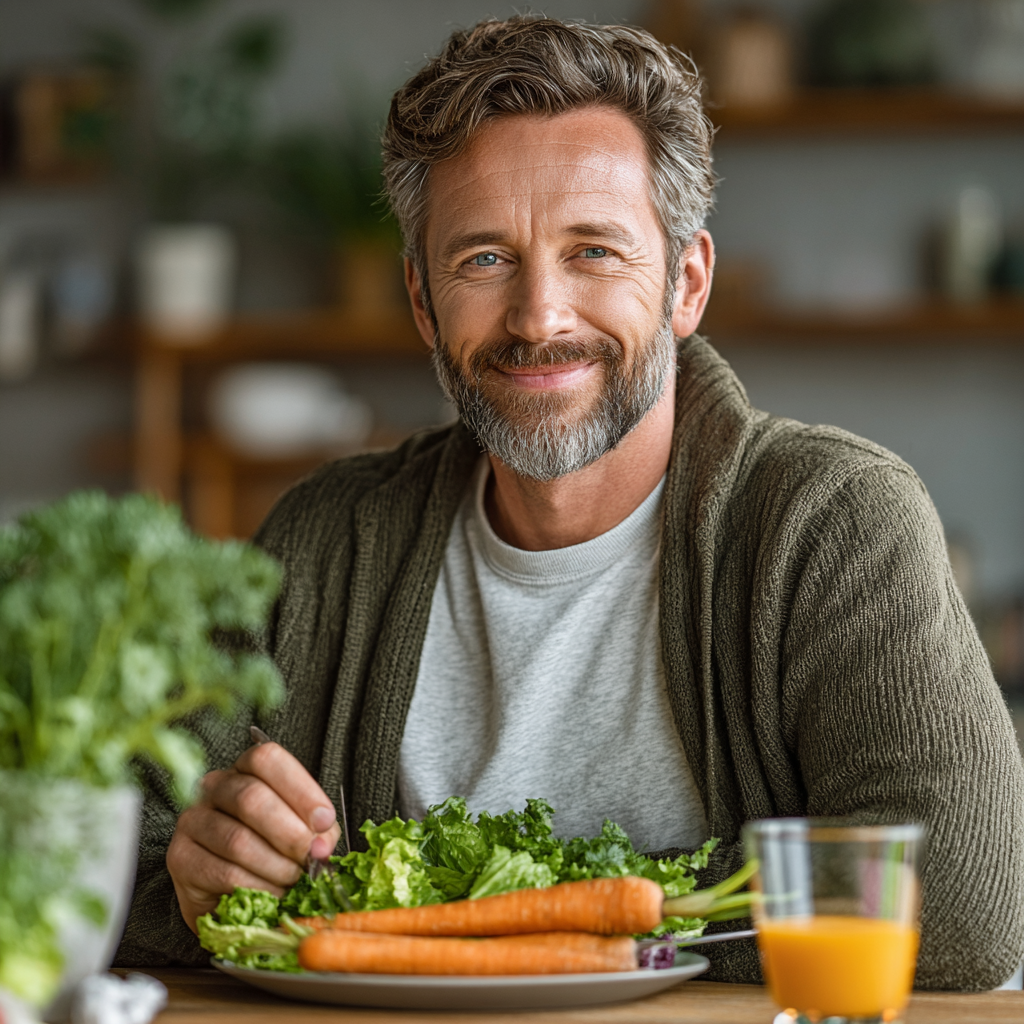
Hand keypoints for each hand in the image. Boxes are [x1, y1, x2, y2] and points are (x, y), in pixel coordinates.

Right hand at [166, 741, 340, 933]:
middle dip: (290, 834)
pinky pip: (224, 872)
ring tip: (293, 880)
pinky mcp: (180, 859)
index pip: (267, 760)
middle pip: (251, 798)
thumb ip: (316, 831)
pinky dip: (257, 887)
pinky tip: (272, 895)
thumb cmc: (272, 851)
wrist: (232, 894)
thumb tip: (321, 845)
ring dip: (275, 866)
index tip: (324, 821)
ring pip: (237, 840)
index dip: (300, 790)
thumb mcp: (301, 831)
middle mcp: (214, 787)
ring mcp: (193, 821)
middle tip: (311, 858)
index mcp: (246, 769)